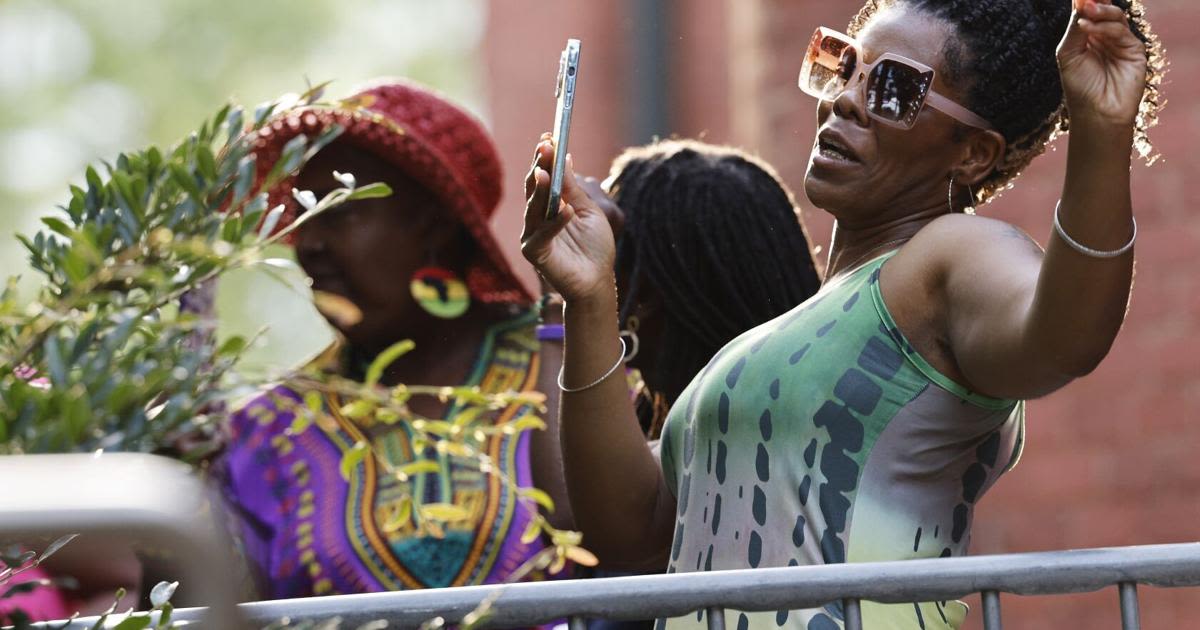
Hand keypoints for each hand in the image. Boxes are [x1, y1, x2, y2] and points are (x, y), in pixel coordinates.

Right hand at [520, 134, 617, 304]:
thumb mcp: (588, 211)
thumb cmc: (595, 246)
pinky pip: (542, 234)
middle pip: (534, 187)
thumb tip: (565, 157)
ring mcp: (533, 234)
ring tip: (545, 172)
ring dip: (540, 189)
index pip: (542, 176)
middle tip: (544, 147)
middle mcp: (536, 217)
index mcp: (549, 204)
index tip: (548, 136)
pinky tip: (566, 210)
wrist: (597, 280)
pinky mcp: (534, 252)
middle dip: (539, 166)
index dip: (544, 157)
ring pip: (534, 207)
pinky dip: (554, 223)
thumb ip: (574, 189)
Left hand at [1057, 0, 1146, 127]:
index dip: (1084, 2)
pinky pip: (1120, 31)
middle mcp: (1105, 36)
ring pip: (1114, 17)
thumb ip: (1075, 28)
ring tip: (1086, 9)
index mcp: (1087, 36)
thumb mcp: (1069, 54)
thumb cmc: (1079, 87)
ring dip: (1100, 11)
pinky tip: (1087, 27)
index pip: (1087, 12)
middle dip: (1095, 1)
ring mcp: (1120, 42)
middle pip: (1103, 10)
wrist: (1096, 113)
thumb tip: (1081, 1)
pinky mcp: (1134, 49)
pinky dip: (1104, 27)